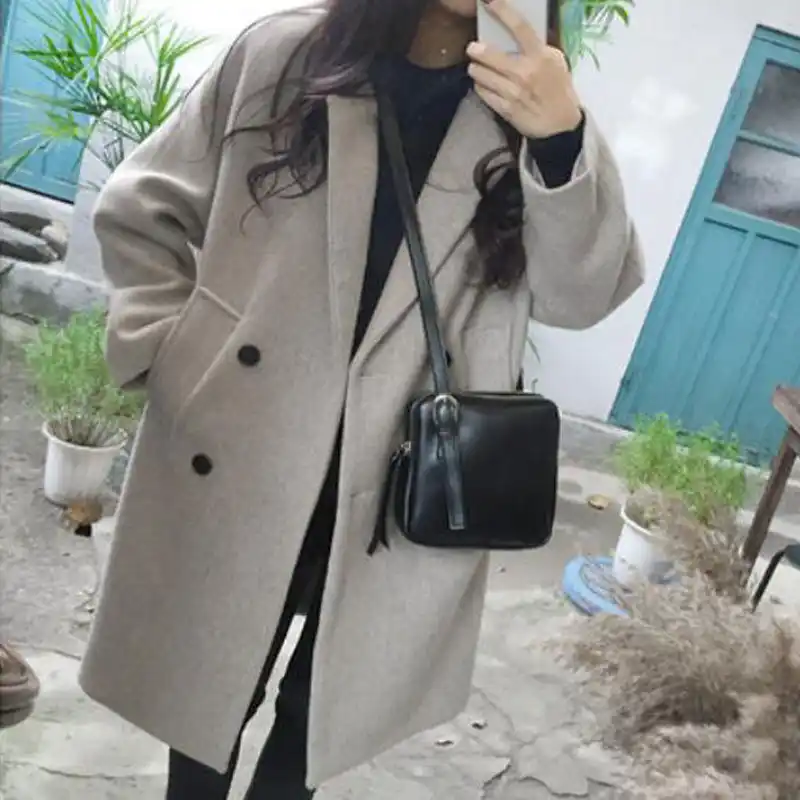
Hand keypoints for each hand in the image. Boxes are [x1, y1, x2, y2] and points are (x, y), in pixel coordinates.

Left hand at [467, 0, 581, 138]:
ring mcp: (513, 92)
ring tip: (476, 68)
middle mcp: (524, 72)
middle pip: (490, 55)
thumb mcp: (556, 62)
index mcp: (540, 56)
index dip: (502, 11)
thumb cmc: (559, 90)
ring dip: (475, 69)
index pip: (519, 28)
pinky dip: (480, 86)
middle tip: (473, 49)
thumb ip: (539, 48)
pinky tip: (483, 84)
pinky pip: (483, 92)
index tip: (489, 1)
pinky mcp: (505, 108)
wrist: (560, 125)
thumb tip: (519, 35)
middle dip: (476, 50)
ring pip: (481, 74)